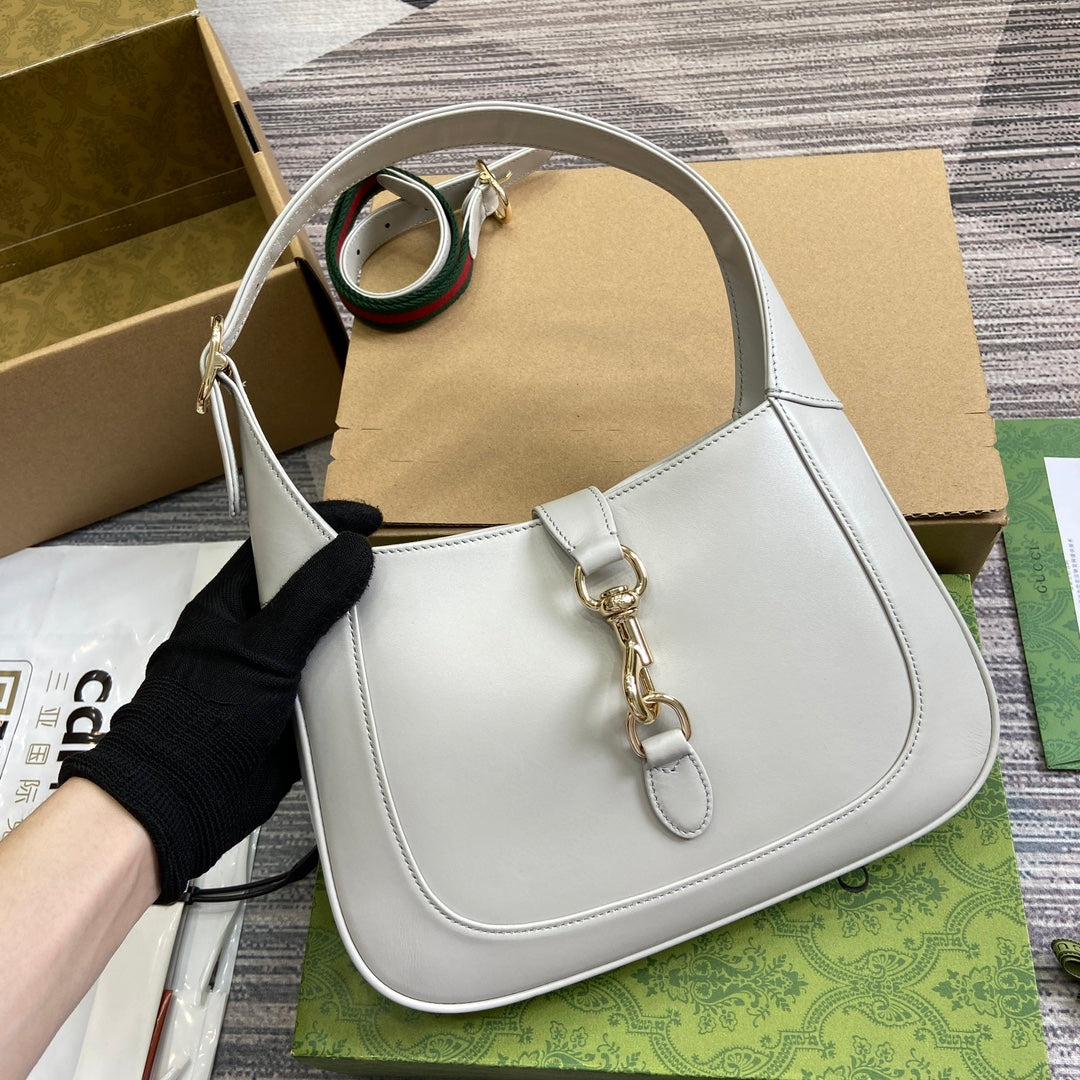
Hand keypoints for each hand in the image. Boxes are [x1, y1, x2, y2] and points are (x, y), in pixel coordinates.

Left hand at [58, 500, 381, 902]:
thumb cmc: (199, 719)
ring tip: (405, 621)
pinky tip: (391, 678)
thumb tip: (355, 550)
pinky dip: (356, 686)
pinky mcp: (292, 717)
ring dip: (357, 638)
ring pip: (323, 643)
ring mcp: (273, 677)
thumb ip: (310, 601)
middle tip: (397, 574)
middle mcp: (253, 636)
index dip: (322, 527)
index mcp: (231, 606)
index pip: (279, 549)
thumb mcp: (262, 651)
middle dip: (349, 583)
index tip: (371, 521)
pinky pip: (332, 690)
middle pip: (309, 595)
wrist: (179, 806)